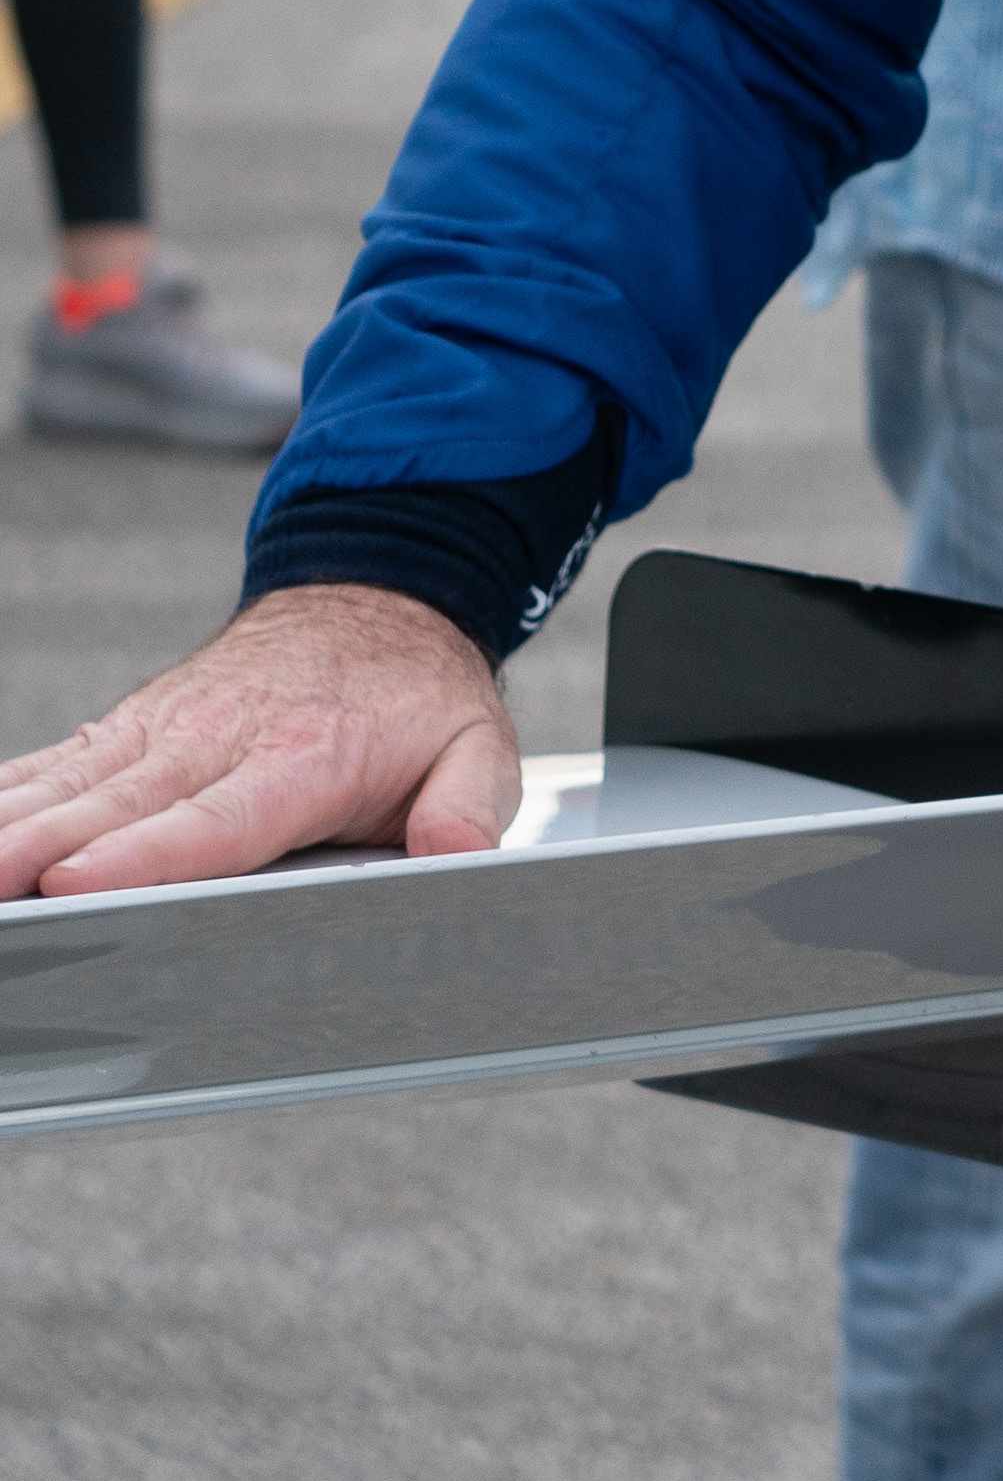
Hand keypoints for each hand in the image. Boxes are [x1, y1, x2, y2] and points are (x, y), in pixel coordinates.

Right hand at [0, 590, 517, 900]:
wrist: (376, 590)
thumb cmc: (415, 689)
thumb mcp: (476, 743)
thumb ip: (469, 805)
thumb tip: (458, 857)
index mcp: (303, 755)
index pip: (216, 819)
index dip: (143, 853)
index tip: (80, 880)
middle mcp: (220, 736)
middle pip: (119, 806)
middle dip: (46, 852)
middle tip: (2, 890)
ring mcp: (167, 726)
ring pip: (73, 782)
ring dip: (15, 824)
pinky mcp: (134, 726)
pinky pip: (57, 761)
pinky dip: (13, 791)